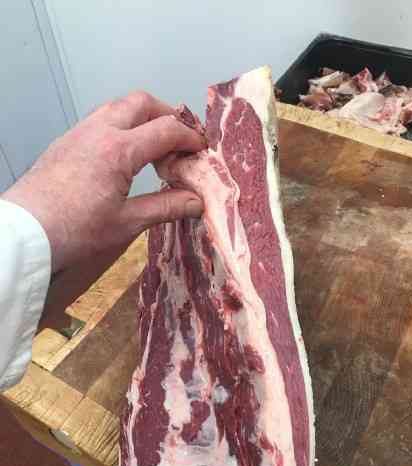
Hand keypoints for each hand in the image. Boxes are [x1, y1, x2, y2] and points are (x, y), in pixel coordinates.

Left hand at [3, 91, 204, 272]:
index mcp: (119, 149)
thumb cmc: (76, 230)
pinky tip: (122, 157)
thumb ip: (166, 207)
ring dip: (141, 118)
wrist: (27, 232)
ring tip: (152, 148)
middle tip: (179, 140)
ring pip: (117, 107)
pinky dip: (120, 127)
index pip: (166, 129)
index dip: (190, 137)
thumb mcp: (127, 222)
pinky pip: (99, 120)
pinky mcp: (65, 142)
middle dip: (167, 115)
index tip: (202, 150)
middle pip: (141, 103)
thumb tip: (198, 203)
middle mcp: (99, 131)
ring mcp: (79, 133)